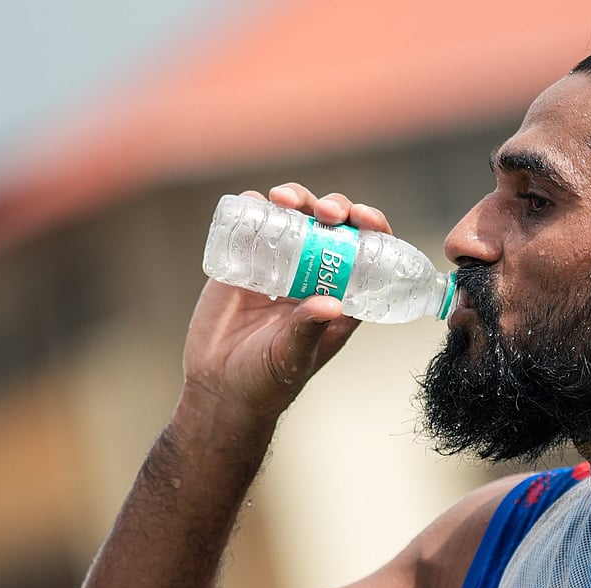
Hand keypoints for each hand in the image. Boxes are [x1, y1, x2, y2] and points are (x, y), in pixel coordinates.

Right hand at [181, 183, 394, 416]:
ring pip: (296, 216)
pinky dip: (255, 206)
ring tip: (283, 200)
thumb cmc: (267, 379)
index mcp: (341, 294)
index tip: (364, 219)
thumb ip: (309, 330)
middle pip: (333, 225)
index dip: (371, 228)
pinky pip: (253, 223)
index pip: (367, 252)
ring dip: (296, 198)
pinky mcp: (245, 260)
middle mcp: (315, 273)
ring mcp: (280, 263)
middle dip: (333, 207)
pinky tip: (255, 203)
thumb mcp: (293, 356)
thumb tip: (330, 304)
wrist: (218, 386)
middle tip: (325, 212)